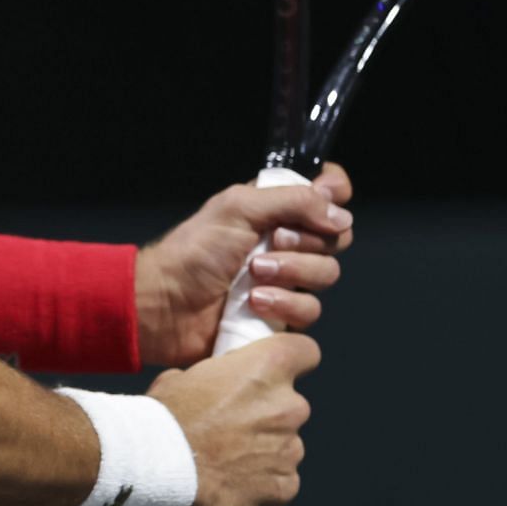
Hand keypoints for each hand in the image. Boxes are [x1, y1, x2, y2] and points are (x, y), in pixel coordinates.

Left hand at [136, 163, 354, 366]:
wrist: (166, 303)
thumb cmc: (193, 251)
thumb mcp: (239, 209)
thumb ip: (293, 201)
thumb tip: (341, 214)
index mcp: (273, 208)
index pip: (323, 192)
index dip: (333, 192)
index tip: (328, 196)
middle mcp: (285, 240)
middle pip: (335, 236)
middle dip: (307, 240)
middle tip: (273, 242)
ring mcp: (286, 278)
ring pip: (326, 273)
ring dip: (292, 272)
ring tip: (254, 275)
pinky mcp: (282, 313)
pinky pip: (310, 309)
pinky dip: (284, 304)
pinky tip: (255, 302)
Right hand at [148, 333, 319, 505]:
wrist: (155, 467)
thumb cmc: (163, 417)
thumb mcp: (182, 377)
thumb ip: (216, 379)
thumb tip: (216, 389)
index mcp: (265, 368)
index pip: (305, 352)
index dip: (292, 360)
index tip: (275, 371)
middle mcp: (288, 406)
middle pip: (290, 405)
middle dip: (267, 414)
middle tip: (231, 426)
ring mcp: (290, 449)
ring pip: (285, 445)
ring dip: (262, 450)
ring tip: (224, 461)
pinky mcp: (285, 487)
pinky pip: (281, 480)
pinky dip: (261, 482)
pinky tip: (230, 483)